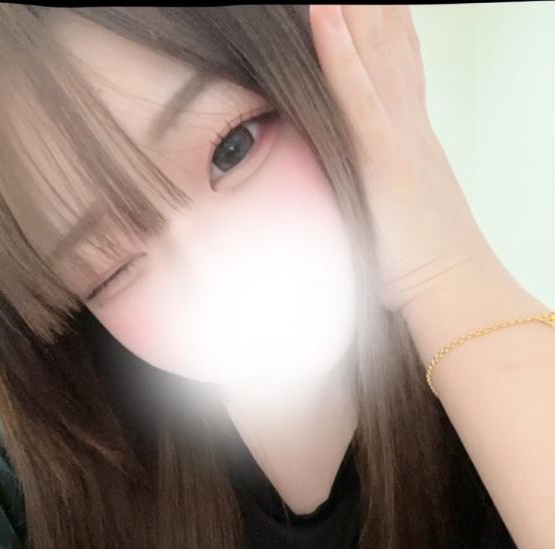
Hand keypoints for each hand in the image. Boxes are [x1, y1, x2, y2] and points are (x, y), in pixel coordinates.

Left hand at [309, 5, 496, 313]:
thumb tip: (370, 198)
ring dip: (357, 10)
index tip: (376, 0)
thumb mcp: (402, 217)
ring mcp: (399, 138)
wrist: (454, 291)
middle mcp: (410, 128)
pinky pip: (357, 95)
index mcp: (412, 141)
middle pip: (391, 47)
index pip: (400, 68)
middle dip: (373, 6)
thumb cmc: (427, 267)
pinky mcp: (384, 159)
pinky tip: (323, 11)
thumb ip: (384, 193)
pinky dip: (340, 52)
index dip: (388, 27)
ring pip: (375, 55)